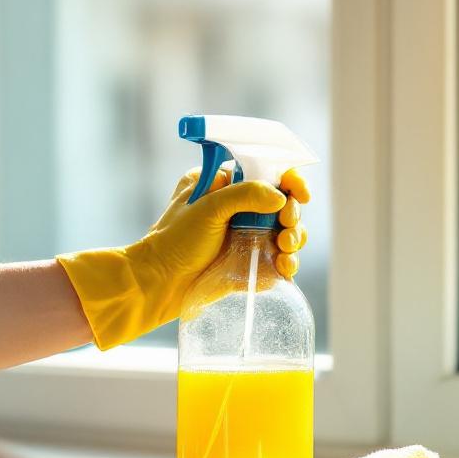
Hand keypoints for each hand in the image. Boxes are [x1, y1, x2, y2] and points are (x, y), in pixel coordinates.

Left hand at [56, 168, 310, 349]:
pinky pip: (278, 260)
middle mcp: (238, 208)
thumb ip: (245, 195)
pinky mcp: (249, 263)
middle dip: (292, 216)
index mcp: (224, 184)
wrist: (158, 284)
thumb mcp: (208, 208)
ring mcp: (245, 237)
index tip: (300, 194)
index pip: (267, 173)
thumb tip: (281, 199)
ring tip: (284, 249)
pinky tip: (284, 267)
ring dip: (293, 239)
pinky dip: (287, 263)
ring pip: (286, 233)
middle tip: (286, 227)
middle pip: (284, 205)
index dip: (290, 181)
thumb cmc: (175, 241)